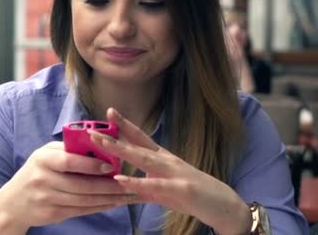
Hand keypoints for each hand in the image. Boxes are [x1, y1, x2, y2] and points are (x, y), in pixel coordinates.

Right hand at [0, 141, 136, 233]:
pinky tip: (114, 203)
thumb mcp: (46, 154)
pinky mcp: (53, 215)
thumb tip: (100, 145)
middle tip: (128, 182)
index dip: (91, 165)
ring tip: (127, 194)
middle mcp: (43, 180)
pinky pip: (81, 211)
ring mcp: (48, 199)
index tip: (110, 166)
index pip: (70, 162)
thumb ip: (70, 149)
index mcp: (43, 159)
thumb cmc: (37, 171)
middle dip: (107, 185)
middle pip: (81, 185)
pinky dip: (100, 207)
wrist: (13, 202)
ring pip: (85, 201)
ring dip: (108, 198)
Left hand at [89, 108, 251, 234]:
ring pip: (145, 159)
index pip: (141, 138)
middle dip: (115, 136)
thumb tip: (121, 186)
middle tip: (93, 129)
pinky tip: (121, 179)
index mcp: (163, 159)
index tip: (108, 112)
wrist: (224, 206)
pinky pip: (155, 185)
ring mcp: (174, 173)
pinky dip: (138, 181)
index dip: (124, 125)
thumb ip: (143, 186)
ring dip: (123, 150)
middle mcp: (167, 161)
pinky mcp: (181, 189)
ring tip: (103, 144)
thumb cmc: (192, 196)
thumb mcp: (164, 190)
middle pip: (138, 145)